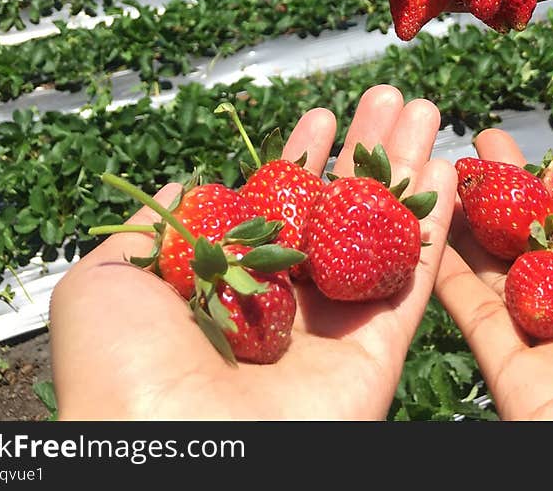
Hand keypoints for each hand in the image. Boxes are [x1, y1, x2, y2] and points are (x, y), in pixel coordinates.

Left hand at [50, 85, 456, 420]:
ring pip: (381, 235)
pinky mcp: (373, 356)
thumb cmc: (119, 374)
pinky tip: (446, 172)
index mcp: (224, 291)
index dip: (300, 160)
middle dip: (364, 151)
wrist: (167, 454)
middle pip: (337, 212)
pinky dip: (433, 226)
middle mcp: (283, 310)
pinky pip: (411, 281)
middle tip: (389, 98)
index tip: (321, 115)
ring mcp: (331, 332)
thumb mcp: (106, 283)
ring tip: (423, 111)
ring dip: (407, 171)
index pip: (275, 211)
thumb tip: (179, 188)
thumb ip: (148, 230)